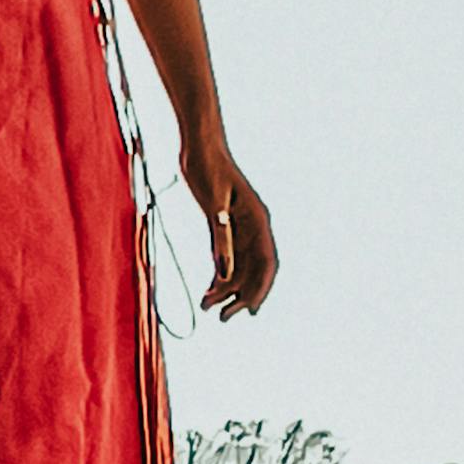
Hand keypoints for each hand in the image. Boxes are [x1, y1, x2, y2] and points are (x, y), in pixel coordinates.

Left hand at [181, 134, 278, 317]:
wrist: (197, 145)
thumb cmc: (206, 168)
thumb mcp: (213, 203)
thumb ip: (221, 238)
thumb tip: (225, 275)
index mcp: (256, 220)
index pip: (266, 261)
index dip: (261, 288)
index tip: (252, 311)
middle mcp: (251, 226)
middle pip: (253, 269)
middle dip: (241, 296)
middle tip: (223, 318)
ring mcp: (238, 226)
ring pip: (238, 266)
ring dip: (226, 289)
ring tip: (206, 307)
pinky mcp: (222, 225)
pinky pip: (225, 257)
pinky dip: (218, 274)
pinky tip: (207, 290)